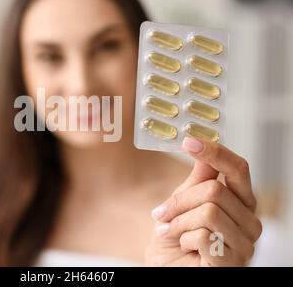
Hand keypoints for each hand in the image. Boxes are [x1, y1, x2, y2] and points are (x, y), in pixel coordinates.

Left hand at [145, 137, 261, 265]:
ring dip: (178, 222)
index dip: (216, 153)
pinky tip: (184, 247)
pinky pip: (202, 236)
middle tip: (162, 213)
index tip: (189, 141)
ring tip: (171, 232)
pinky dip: (182, 239)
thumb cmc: (175, 237)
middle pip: (215, 190)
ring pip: (208, 212)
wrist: (166, 268)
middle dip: (180, 201)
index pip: (238, 170)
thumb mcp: (183, 202)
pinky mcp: (233, 262)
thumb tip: (200, 144)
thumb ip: (197, 179)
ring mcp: (244, 243)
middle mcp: (249, 221)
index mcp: (240, 202)